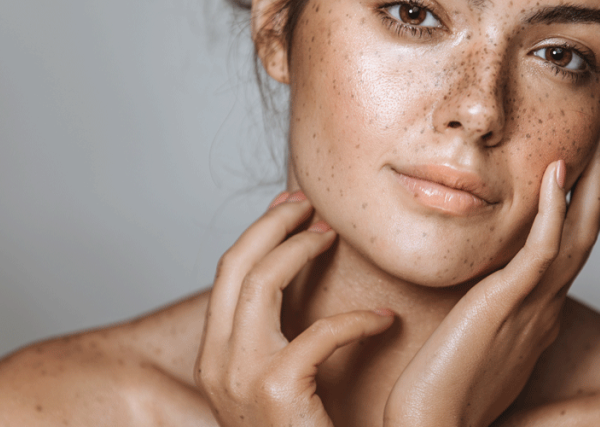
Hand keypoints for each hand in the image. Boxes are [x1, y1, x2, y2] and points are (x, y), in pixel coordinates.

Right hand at [194, 191, 395, 426]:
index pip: (227, 275)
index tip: (292, 210)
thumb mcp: (277, 389)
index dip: (259, 233)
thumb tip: (301, 296)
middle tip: (312, 207)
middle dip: (273, 224)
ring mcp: (239, 377)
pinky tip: (384, 322)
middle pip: (235, 264)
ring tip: (335, 238)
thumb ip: (279, 345)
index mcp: (215, 357)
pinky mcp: (275, 392)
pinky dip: (356, 321)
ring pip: (261, 280)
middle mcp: (216, 362)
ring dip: (301, 249)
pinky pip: (316, 332)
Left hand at [383, 129, 599, 426]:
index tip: (579, 173)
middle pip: (585, 236)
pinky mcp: (507, 303)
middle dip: (598, 187)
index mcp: (537, 315)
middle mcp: (545, 307)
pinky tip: (556, 173)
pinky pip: (540, 249)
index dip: (579, 210)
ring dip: (590, 185)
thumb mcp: (473, 340)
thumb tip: (480, 297)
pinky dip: (552, 209)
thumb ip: (486, 313)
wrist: (433, 422)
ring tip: (599, 142)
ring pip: (576, 235)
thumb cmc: (442, 389)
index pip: (567, 253)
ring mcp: (532, 305)